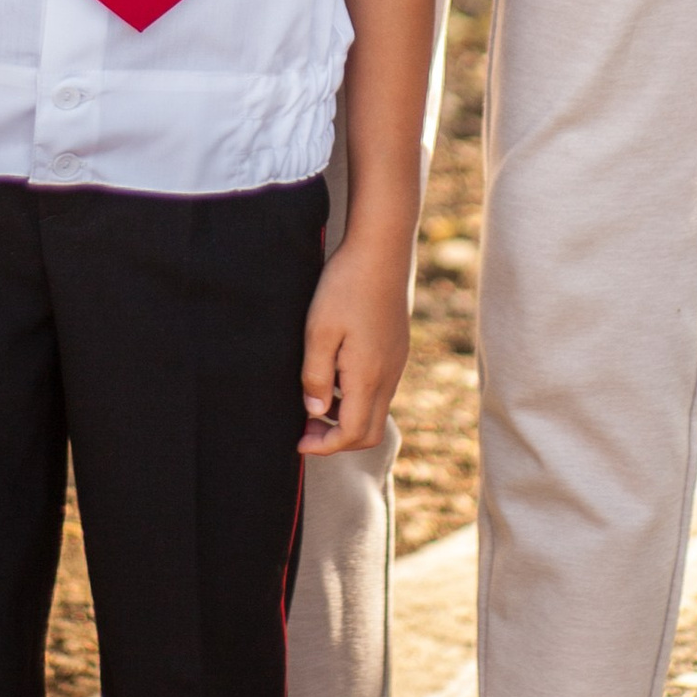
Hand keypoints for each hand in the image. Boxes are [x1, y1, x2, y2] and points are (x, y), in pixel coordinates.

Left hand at [300, 240, 412, 456]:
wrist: (381, 250)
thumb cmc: (345, 287)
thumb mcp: (319, 331)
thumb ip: (316, 377)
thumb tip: (315, 413)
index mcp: (368, 376)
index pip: (352, 434)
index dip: (324, 446)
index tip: (299, 441)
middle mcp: (388, 376)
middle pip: (370, 432)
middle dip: (337, 440)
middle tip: (306, 427)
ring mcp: (396, 363)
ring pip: (376, 411)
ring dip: (346, 417)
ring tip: (315, 399)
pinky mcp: (397, 349)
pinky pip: (380, 389)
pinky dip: (356, 397)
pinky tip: (334, 374)